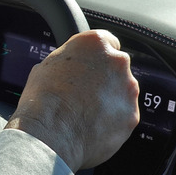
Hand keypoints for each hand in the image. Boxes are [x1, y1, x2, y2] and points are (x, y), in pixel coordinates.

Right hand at [5, 30, 139, 171]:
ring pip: (122, 91)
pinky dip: (113, 120)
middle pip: (116, 67)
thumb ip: (69, 60)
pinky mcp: (132, 114)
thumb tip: (69, 66)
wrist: (50, 133)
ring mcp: (128, 89)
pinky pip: (124, 115)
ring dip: (110, 99)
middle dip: (104, 79)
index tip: (91, 65)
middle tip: (84, 93)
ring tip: (85, 113)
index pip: (107, 41)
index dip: (96, 56)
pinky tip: (93, 126)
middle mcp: (117, 61)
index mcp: (95, 43)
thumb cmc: (43, 100)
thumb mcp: (47, 66)